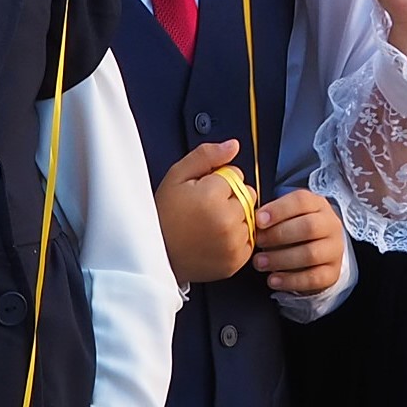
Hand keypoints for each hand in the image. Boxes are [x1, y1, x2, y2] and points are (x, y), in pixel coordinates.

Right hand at [155, 138, 254, 284]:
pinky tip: (216, 238)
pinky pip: (249, 239)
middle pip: (247, 194)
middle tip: (206, 208)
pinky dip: (237, 238)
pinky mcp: (235, 261)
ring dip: (236, 217)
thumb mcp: (177, 176)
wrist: (156, 256)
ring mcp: (232, 243)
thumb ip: (207, 155)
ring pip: (249, 216)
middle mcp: (226, 220)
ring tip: (210, 225)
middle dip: (230, 197)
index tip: (203, 191)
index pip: (236, 174)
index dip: (219, 180)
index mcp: (212, 196)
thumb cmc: (164, 216)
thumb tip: (233, 146)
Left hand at [253, 189, 345, 295]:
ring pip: (311, 254)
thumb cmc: (297, 229)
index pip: (302, 201)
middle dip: (279, 235)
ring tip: (260, 262)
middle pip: (308, 227)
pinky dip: (290, 280)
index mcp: (318, 205)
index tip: (259, 220)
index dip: (279, 210)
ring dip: (281, 259)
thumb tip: (252, 219)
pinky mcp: (332, 273)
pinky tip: (273, 280)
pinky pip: (313, 278)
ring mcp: (334, 250)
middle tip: (258, 242)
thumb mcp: (288, 216)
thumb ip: (273, 215)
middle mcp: (330, 225)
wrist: (321, 252)